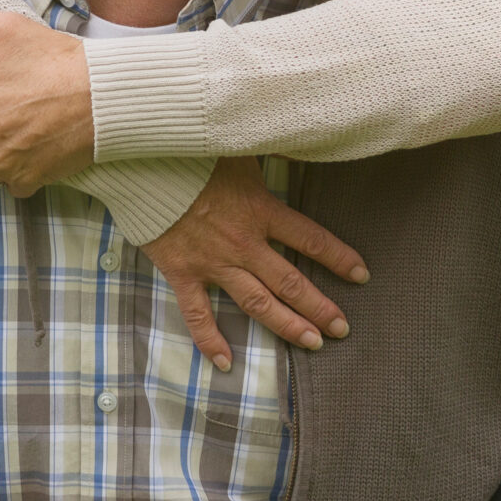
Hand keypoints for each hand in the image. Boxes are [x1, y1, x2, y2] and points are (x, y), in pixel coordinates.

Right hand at [144, 157, 369, 368]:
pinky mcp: (181, 273)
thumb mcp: (242, 146)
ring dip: (287, 326)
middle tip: (342, 328)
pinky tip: (226, 363)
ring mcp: (212, 262)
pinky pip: (198, 315)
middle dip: (320, 307)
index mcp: (261, 211)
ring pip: (258, 303)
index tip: (361, 275)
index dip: (339, 258)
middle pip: (291, 282)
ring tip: (312, 343)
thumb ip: (274, 151)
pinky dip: (211, 340)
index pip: (311, 239)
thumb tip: (303, 136)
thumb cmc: (192, 150)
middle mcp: (243, 243)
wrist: (139, 164)